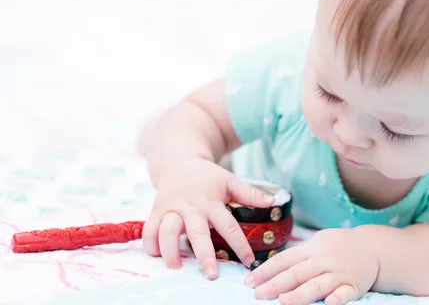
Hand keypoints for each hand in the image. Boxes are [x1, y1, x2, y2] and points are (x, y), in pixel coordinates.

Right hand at [141, 157, 273, 277]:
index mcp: (212, 202)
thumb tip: (272, 202)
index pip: (228, 226)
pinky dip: (150, 243)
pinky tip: (156, 255)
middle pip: (198, 234)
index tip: (248, 262)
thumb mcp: (229, 180)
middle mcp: (192, 208)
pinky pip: (150, 228)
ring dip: (170, 250)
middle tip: (211, 274)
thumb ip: (249, 193)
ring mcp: (172, 209)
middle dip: (204, 255)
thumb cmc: (207, 176)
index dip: (240, 244)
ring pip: (168, 231)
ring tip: (176, 266)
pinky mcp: (157, 210)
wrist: (179, 161)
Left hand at [244, 227, 379, 304]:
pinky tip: (329, 303)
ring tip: (284, 301)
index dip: (266, 271)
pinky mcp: (353, 286)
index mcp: (310, 250)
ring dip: (301, 293)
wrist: (371, 247)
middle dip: (276, 284)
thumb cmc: (337, 247)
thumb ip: (297, 256)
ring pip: (318, 284)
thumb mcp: (316, 244)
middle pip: (297, 273)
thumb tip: (270, 269)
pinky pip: (345, 293)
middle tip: (259, 294)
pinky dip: (337, 298)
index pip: (284, 260)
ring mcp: (338, 274)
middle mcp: (322, 261)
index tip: (249, 282)